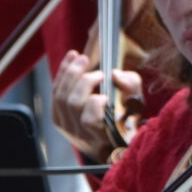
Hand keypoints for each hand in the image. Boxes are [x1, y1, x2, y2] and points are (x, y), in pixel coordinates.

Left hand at [49, 49, 135, 163]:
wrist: (108, 134)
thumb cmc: (125, 115)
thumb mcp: (135, 102)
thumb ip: (131, 86)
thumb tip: (115, 74)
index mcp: (102, 135)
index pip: (90, 120)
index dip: (95, 104)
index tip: (106, 94)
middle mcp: (82, 134)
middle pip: (74, 104)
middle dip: (85, 82)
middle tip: (99, 72)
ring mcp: (67, 127)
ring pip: (61, 96)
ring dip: (71, 73)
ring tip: (83, 58)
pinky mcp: (57, 117)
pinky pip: (55, 92)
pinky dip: (62, 72)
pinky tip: (72, 57)